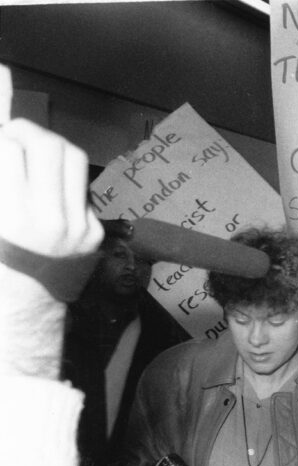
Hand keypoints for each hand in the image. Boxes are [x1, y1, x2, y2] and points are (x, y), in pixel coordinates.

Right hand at [0, 115, 101, 257]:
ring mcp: (79, 225)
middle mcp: (51, 220)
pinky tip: (47, 184)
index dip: (0, 138)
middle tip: (11, 136)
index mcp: (12, 220)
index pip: (9, 150)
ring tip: (31, 150)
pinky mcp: (94, 230)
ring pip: (74, 158)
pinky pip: (81, 186)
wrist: (24, 307)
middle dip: (26, 131)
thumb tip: (4, 146)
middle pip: (49, 146)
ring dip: (50, 146)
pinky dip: (63, 176)